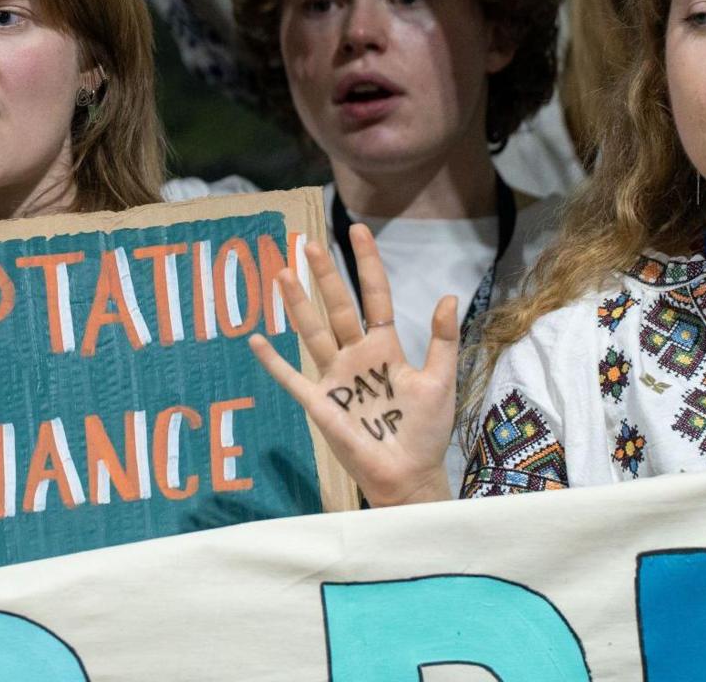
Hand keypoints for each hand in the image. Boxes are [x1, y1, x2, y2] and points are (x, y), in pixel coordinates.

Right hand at [248, 226, 457, 506]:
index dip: (367, 264)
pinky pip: (292, 378)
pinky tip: (256, 340)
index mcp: (386, 346)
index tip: (357, 231)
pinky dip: (273, 361)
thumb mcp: (441, 381)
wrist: (409, 474)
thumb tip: (449, 296)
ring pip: (313, 331)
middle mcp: (356, 354)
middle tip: (307, 243)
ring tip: (282, 273)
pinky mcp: (320, 402)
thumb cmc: (425, 430)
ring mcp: (335, 377)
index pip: (375, 295)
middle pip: (337, 306)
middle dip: (324, 275)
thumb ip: (441, 340)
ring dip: (298, 304)